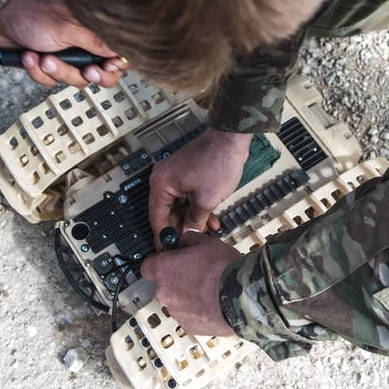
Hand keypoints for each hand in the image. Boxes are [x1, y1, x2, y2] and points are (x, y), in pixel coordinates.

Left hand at [0, 0, 127, 87]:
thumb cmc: (31, 13)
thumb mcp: (66, 27)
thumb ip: (95, 41)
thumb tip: (120, 52)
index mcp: (93, 30)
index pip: (119, 53)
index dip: (118, 64)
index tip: (108, 67)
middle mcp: (84, 45)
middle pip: (101, 74)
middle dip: (88, 75)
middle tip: (85, 72)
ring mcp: (66, 57)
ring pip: (75, 80)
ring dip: (57, 71)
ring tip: (42, 57)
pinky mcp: (49, 66)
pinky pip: (52, 82)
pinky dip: (39, 72)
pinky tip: (30, 57)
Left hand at [140, 231, 239, 336]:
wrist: (241, 296)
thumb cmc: (223, 270)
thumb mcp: (206, 242)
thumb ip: (189, 240)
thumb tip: (185, 240)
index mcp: (163, 270)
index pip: (147, 267)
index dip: (160, 263)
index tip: (170, 261)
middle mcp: (164, 293)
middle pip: (163, 285)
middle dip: (177, 280)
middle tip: (196, 274)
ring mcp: (176, 312)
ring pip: (177, 301)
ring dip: (188, 296)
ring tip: (209, 289)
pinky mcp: (189, 326)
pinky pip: (189, 315)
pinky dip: (198, 310)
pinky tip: (213, 302)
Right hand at [148, 128, 251, 244]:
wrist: (231, 139)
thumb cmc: (217, 161)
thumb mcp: (206, 200)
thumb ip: (195, 220)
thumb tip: (188, 233)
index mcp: (161, 183)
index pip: (156, 217)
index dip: (163, 236)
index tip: (167, 249)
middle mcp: (163, 178)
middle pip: (167, 211)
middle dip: (181, 227)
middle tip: (190, 242)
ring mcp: (175, 175)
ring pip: (180, 205)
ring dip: (192, 218)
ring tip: (206, 231)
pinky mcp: (186, 173)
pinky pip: (187, 195)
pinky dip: (196, 207)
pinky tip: (210, 218)